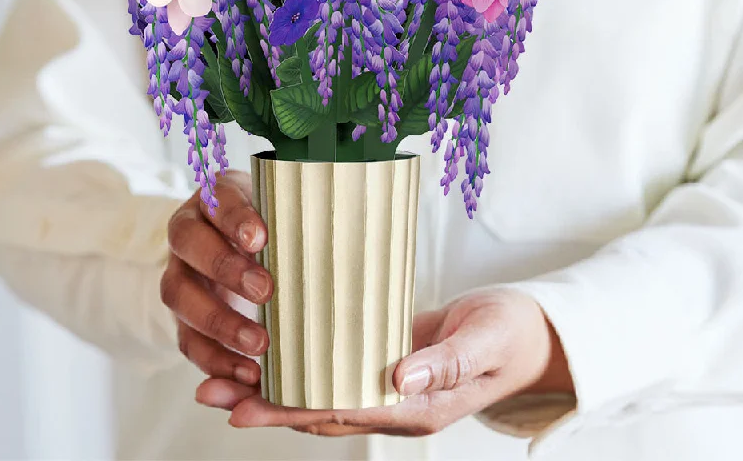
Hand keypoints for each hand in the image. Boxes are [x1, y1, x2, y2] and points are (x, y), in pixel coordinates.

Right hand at [160, 172, 271, 395]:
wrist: (245, 246)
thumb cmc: (271, 226)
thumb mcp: (280, 211)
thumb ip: (289, 219)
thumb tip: (329, 228)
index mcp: (213, 198)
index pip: (216, 200)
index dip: (234, 219)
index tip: (259, 239)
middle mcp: (187, 232)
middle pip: (188, 244)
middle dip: (225, 268)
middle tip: (265, 290)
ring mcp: (178, 272)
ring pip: (178, 294)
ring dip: (218, 322)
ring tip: (259, 343)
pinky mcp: (181, 315)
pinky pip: (186, 338)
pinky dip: (214, 359)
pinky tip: (247, 372)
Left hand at [196, 289, 573, 435]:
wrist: (530, 331)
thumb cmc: (511, 334)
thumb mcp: (484, 341)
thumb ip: (444, 361)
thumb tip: (398, 377)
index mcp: (418, 406)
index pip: (343, 410)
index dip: (293, 409)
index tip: (247, 406)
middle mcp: (396, 402)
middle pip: (320, 408)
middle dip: (266, 403)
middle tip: (212, 392)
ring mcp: (390, 383)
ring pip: (323, 390)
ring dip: (277, 386)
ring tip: (226, 378)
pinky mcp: (387, 358)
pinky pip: (340, 367)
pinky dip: (306, 364)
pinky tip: (280, 350)